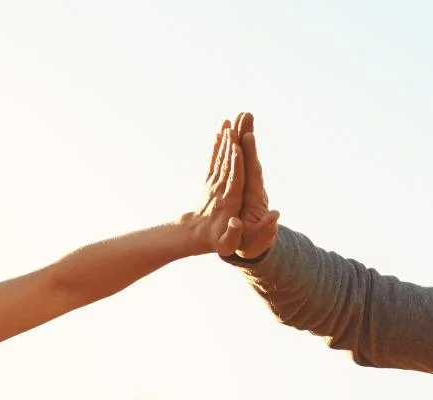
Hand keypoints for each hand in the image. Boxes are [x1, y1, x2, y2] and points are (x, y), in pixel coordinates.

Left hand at [182, 117, 244, 256]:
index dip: (236, 163)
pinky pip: (214, 161)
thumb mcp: (226, 244)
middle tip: (235, 125)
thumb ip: (233, 233)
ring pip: (221, 159)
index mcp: (229, 201)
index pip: (234, 179)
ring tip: (228, 122)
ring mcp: (214, 184)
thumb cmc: (216, 241)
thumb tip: (236, 223)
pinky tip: (219, 133)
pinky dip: (217, 147)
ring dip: (224, 141)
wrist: (195, 235)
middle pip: (228, 164)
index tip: (237, 147)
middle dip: (231, 145)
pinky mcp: (211, 181)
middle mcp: (221, 189)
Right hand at [233, 112, 279, 258]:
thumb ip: (266, 229)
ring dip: (240, 134)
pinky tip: (226, 132)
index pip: (253, 171)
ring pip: (242, 154)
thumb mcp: (259, 240)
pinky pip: (234, 160)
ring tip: (237, 114)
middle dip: (247, 135)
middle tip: (245, 113)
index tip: (248, 135)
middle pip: (249, 156)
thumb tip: (276, 215)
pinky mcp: (239, 183)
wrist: (253, 243)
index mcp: (255, 197)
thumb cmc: (253, 243)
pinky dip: (230, 146)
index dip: (250, 154)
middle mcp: (252, 185)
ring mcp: (245, 183)